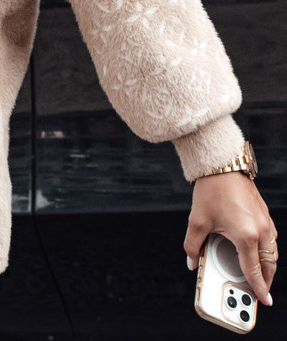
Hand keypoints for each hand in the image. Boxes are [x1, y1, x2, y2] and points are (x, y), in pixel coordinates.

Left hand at [184, 171, 277, 305]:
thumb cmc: (211, 190)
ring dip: (268, 265)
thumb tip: (191, 261)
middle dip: (265, 280)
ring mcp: (265, 221)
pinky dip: (268, 250)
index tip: (263, 301)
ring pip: (273, 252)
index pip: (253, 270)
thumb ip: (192, 245)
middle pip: (268, 264)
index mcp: (246, 236)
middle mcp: (260, 230)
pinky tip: (259, 251)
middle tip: (260, 291)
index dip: (258, 288)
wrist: (223, 164)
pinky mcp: (265, 213)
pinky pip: (271, 238)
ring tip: (259, 274)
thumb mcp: (197, 220)